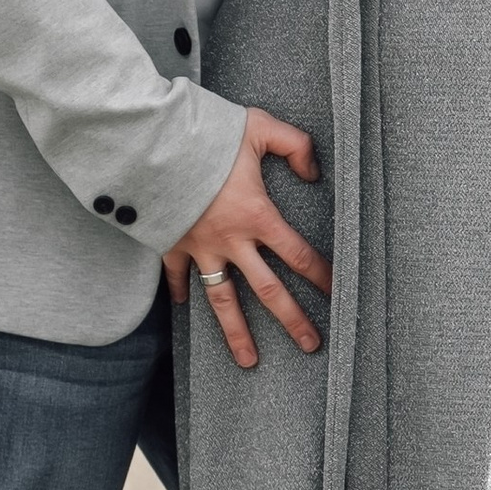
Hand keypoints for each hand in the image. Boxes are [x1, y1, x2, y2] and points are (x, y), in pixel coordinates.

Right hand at [164, 109, 331, 368]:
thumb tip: (314, 172)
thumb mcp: (259, 127)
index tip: (337, 293)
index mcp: (257, 215)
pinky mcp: (171, 244)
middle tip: (310, 345)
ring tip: (249, 361)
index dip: (320, 274)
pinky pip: (176, 276)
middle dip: (291, 319)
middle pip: (268, 290)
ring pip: (222, 299)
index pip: (298, 253)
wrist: (153, 145)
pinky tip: (185, 307)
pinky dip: (180, 292)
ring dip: (236, 332)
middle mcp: (231, 241)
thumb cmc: (207, 134)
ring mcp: (199, 248)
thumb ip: (295, 145)